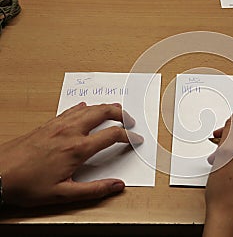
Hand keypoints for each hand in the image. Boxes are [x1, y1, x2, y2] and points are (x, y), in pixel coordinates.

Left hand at [0, 102, 142, 206]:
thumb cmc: (28, 184)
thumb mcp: (63, 194)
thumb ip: (94, 190)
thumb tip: (117, 186)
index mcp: (78, 148)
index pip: (112, 135)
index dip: (129, 136)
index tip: (136, 139)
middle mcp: (70, 131)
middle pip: (103, 113)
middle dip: (120, 113)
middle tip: (130, 119)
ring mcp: (58, 125)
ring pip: (88, 108)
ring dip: (104, 107)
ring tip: (115, 110)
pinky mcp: (48, 124)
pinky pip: (71, 110)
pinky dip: (84, 107)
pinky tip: (84, 108)